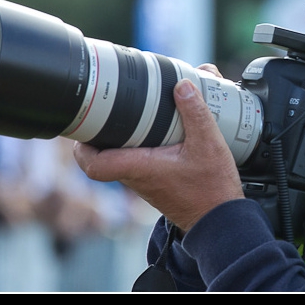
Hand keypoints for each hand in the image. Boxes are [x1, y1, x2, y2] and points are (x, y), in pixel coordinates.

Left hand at [73, 78, 243, 231]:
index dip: (83, 145)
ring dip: (121, 137)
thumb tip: (182, 85)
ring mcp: (145, 182)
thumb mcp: (209, 143)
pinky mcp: (156, 183)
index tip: (86, 124)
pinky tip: (158, 131)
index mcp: (141, 168)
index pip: (94, 164)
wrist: (221, 219)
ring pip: (121, 158)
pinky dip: (140, 145)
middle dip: (102, 130)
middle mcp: (137, 177)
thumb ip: (196, 112)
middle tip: (107, 108)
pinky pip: (137, 162)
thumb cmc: (212, 189)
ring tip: (132, 113)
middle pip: (103, 156)